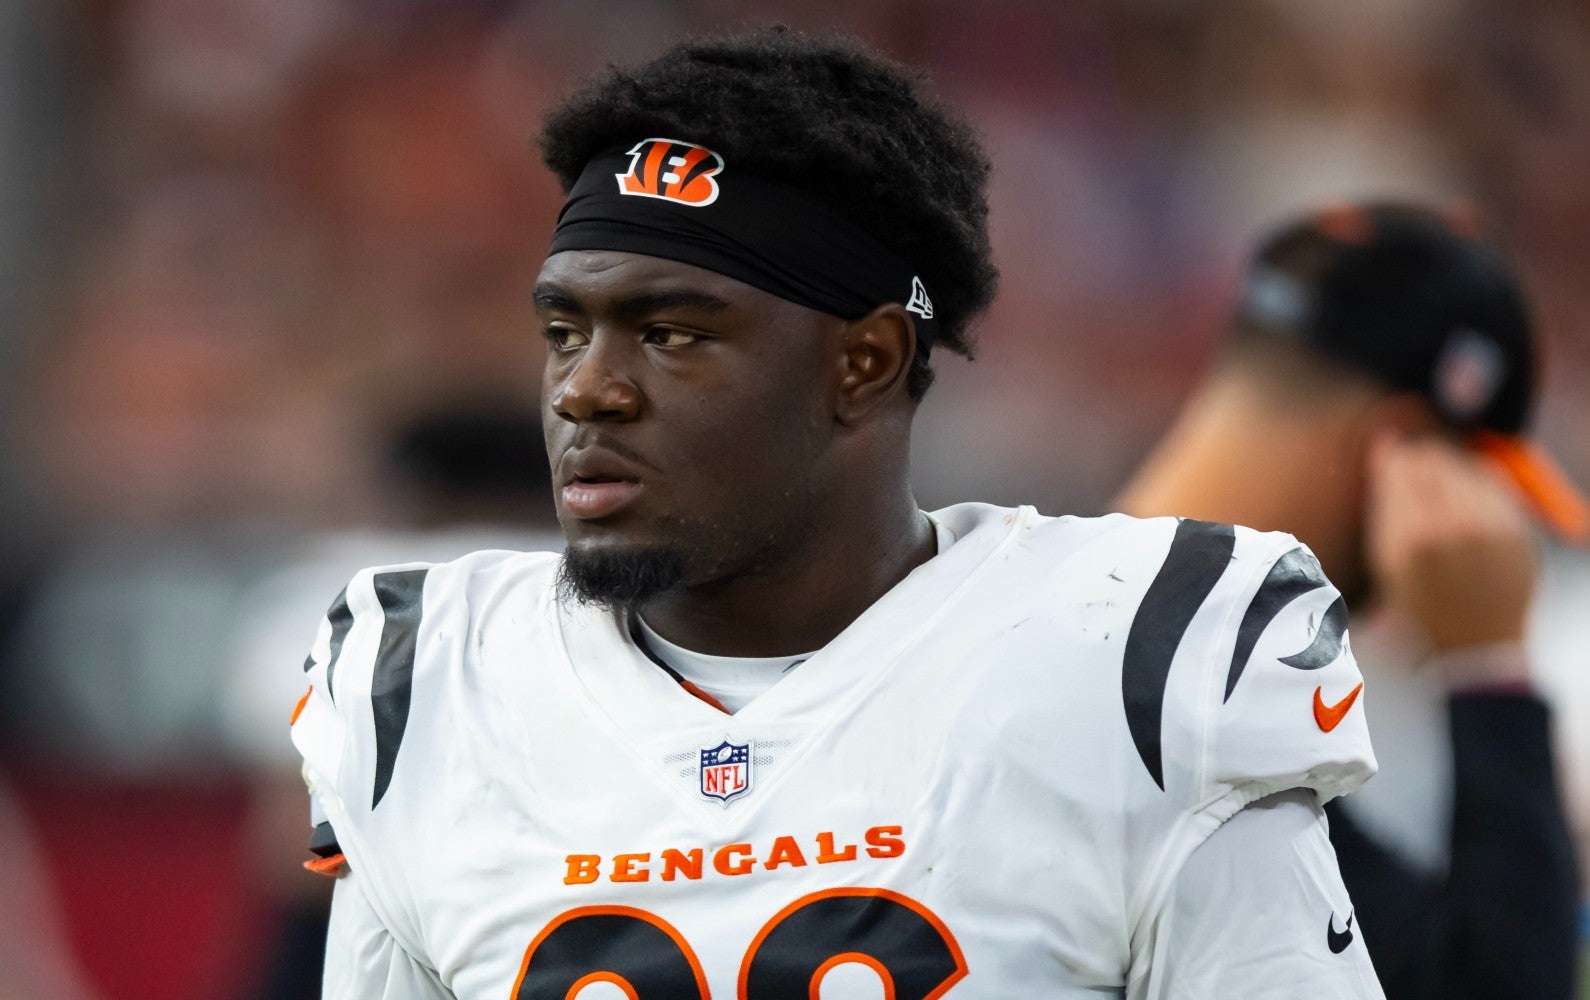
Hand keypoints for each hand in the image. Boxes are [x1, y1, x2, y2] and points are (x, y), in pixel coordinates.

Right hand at [1365, 430, 1538, 656]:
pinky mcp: (1519, 528)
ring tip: (1438, 492)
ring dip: (1448, 468)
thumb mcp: (1386, 559)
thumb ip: (1384, 501)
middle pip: (1435, 461)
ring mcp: (1492, 526)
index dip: (1394, 454)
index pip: (1402, 468)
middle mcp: (1455, 525)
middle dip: (1420, 458)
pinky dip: (1476, 483)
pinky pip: (1493, 484)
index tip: (1390, 446)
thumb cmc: (1422, 604)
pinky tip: (1465, 503)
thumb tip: (1387, 445)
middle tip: (1413, 467)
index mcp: (1413, 537)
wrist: (1477, 642)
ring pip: (1465, 467)